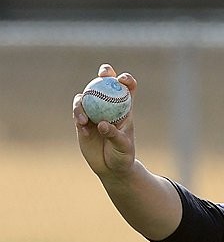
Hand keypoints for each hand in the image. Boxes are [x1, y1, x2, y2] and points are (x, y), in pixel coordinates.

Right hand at [74, 64, 136, 180]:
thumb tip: (102, 124)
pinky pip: (78, 112)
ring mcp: (94, 112)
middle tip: (103, 74)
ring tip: (83, 120)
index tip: (122, 79)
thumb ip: (113, 135)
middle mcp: (109, 107)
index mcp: (125, 110)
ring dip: (83, 103)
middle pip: (106, 84)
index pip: (128, 90)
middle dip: (105, 74)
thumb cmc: (123, 156)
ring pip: (87, 96)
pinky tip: (81, 126)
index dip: (126, 80)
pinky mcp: (82, 121)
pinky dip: (78, 115)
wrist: (110, 167)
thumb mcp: (123, 147)